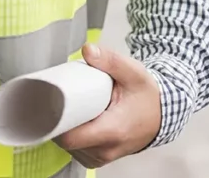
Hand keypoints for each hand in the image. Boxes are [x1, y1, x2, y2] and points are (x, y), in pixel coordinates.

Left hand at [55, 43, 161, 168]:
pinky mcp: (101, 157)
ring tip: (64, 108)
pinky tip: (72, 121)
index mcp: (112, 130)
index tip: (45, 104)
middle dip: (56, 122)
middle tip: (53, 99)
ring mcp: (104, 156)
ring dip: (64, 129)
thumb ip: (110, 60)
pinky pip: (77, 152)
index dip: (52, 123)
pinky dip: (72, 138)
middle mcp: (107, 149)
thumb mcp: (133, 72)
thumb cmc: (147, 94)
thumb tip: (87, 50)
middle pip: (66, 142)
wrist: (163, 114)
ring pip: (70, 149)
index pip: (70, 138)